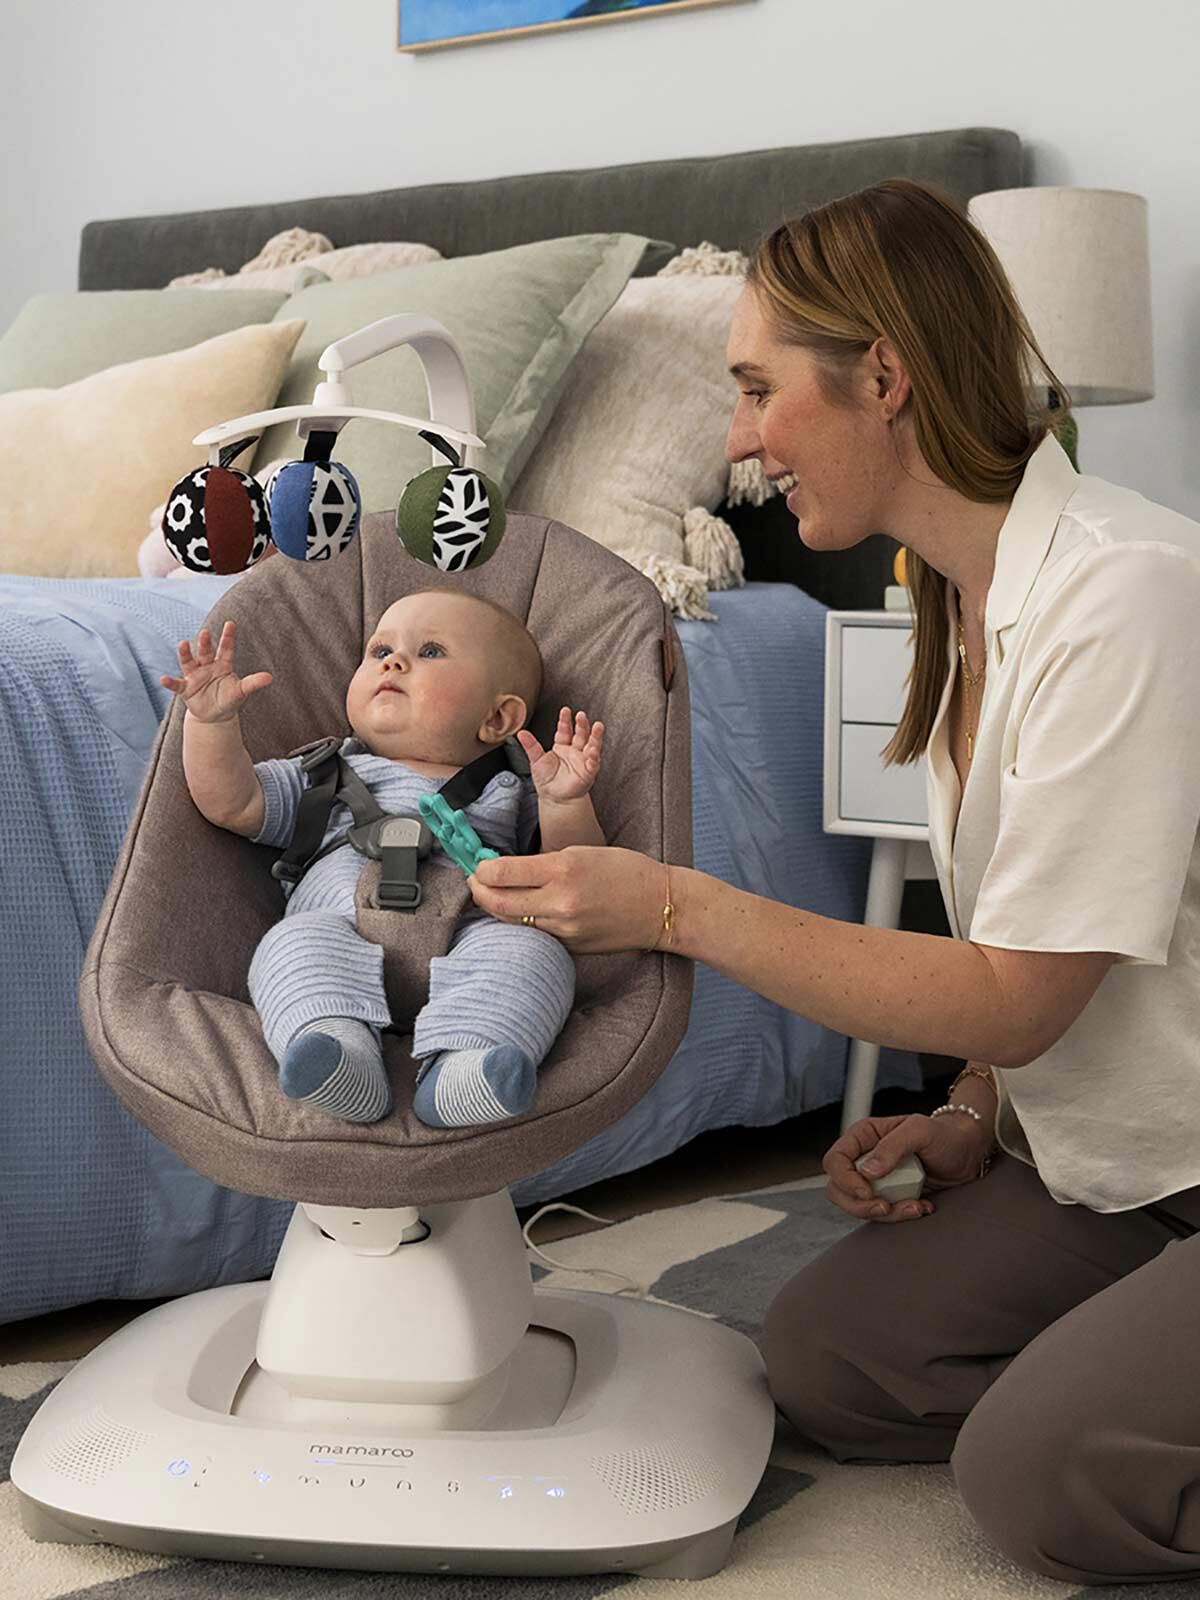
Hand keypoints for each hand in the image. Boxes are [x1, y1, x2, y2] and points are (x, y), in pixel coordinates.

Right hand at [159, 620, 271, 723]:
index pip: (226, 648)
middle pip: (205, 652)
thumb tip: (270, 677)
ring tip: (182, 644)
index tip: (231, 623)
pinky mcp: (186, 689)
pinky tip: (163, 678)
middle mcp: (207, 666)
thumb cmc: (229, 698)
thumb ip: (253, 683)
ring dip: (185, 654)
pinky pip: (177, 684)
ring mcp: (195, 676)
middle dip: (205, 643)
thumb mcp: (241, 691)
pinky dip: (170, 682)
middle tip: (204, 633)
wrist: (215, 715)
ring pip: (189, 662)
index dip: (228, 637)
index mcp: (223, 664)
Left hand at [469, 845, 662, 951]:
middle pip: (499, 903)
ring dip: (496, 908)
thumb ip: (543, 863)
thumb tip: (505, 869)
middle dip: (479, 891)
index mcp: (564, 870)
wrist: (660, 906)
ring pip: (513, 921)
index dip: (480, 869)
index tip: (477, 864)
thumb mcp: (582, 852)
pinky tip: (520, 911)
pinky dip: (522, 922)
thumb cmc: (625, 871)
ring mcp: (565, 929)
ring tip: (492, 894)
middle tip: (474, 880)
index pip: (503, 873)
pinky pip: (536, 934)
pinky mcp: (570, 946)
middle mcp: (561, 902)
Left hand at [516, 709, 603, 804]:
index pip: (564, 730)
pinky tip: (594, 750)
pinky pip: (593, 762)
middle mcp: (574, 751)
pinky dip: (594, 756)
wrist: (553, 798)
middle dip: (581, 724)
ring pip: (591, 745)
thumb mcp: (536, 760)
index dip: (565, 720)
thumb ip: (530, 746)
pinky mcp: (588, 771)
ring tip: (598, 726)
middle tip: (581, 715)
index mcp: (562, 747)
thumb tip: (521, 733)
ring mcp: (582, 760)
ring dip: (595, 736)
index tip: (565, 710)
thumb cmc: (546, 780)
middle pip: (580, 734)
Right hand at [823, 1111, 990, 1223]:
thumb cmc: (944, 1134)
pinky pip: (882, 1215)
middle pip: (838, 1189)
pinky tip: (922, 1206)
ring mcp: (877, 1181)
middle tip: (886, 1207)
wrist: (968, 1153)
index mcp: (864, 1137)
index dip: (845, 1180)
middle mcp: (865, 1159)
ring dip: (886, 1214)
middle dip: (860, 1205)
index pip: (835, 1160)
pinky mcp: (891, 1197)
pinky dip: (901, 1216)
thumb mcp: (919, 1130)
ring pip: (859, 1207)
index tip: (867, 1191)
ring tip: (915, 1206)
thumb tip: (867, 1171)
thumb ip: (892, 1146)